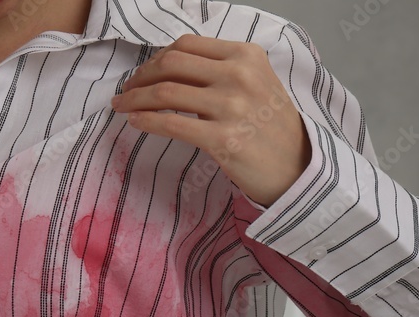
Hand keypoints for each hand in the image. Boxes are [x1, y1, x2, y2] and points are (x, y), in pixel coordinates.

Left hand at [111, 34, 310, 206]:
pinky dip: (146, 120)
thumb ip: (219, 70)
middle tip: (126, 92)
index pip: (186, 46)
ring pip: (165, 91)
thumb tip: (169, 69)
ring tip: (121, 107)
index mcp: (246, 55)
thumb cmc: (270, 127)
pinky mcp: (222, 138)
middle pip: (171, 64)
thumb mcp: (255, 83)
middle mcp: (239, 75)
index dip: (155, 58)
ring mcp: (231, 106)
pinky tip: (134, 122)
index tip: (142, 74)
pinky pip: (171, 123)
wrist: (296, 167)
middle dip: (139, 77)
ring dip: (135, 99)